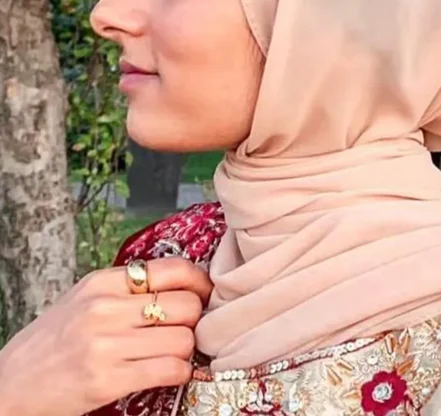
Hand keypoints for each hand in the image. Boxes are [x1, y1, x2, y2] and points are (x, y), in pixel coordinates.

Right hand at [0, 258, 212, 415]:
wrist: (7, 387)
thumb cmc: (52, 342)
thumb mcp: (84, 299)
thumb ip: (128, 289)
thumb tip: (183, 285)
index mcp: (102, 282)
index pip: (172, 269)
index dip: (199, 282)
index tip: (205, 293)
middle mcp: (105, 308)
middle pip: (186, 305)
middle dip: (195, 319)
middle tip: (187, 328)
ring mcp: (105, 344)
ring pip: (183, 338)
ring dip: (187, 350)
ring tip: (174, 353)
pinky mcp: (107, 379)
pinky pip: (169, 369)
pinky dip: (180, 372)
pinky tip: (170, 372)